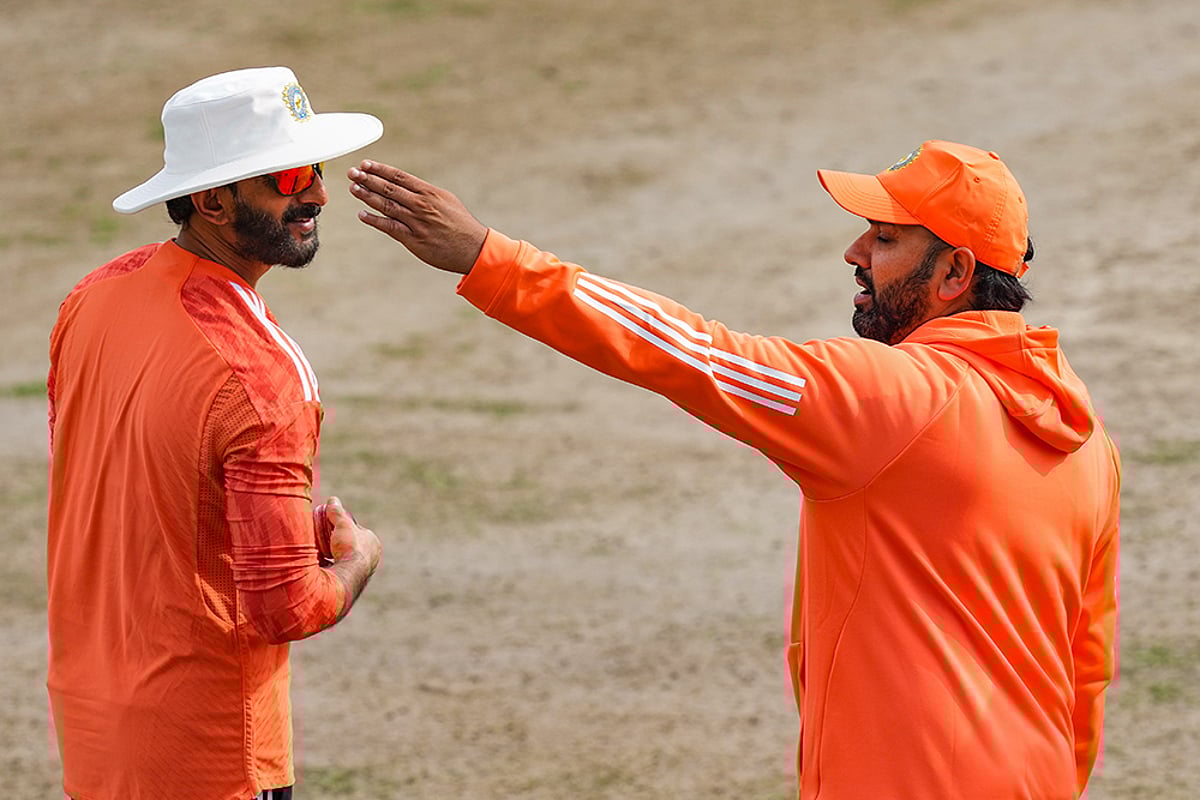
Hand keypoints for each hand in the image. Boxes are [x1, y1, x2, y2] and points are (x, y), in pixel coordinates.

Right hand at [322, 496, 381, 573]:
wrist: (347, 576)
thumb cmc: (349, 548)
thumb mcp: (342, 525)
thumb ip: (337, 513)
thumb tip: (333, 500)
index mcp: (373, 543)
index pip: (357, 531)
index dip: (344, 528)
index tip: (332, 527)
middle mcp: (371, 558)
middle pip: (351, 546)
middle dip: (339, 543)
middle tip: (325, 540)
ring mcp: (362, 572)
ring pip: (345, 560)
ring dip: (334, 556)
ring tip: (320, 553)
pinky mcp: (350, 583)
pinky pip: (339, 571)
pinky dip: (330, 567)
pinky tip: (321, 566)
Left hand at [349, 160, 487, 274]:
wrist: (474, 248)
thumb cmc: (461, 224)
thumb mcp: (446, 201)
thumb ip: (425, 194)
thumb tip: (406, 187)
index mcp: (429, 193)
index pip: (399, 177)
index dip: (380, 169)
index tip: (365, 164)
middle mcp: (421, 205)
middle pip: (389, 188)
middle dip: (367, 179)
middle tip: (352, 172)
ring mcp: (417, 222)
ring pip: (387, 205)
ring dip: (367, 196)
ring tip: (353, 188)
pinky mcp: (414, 239)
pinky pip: (390, 227)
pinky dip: (375, 220)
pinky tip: (362, 214)